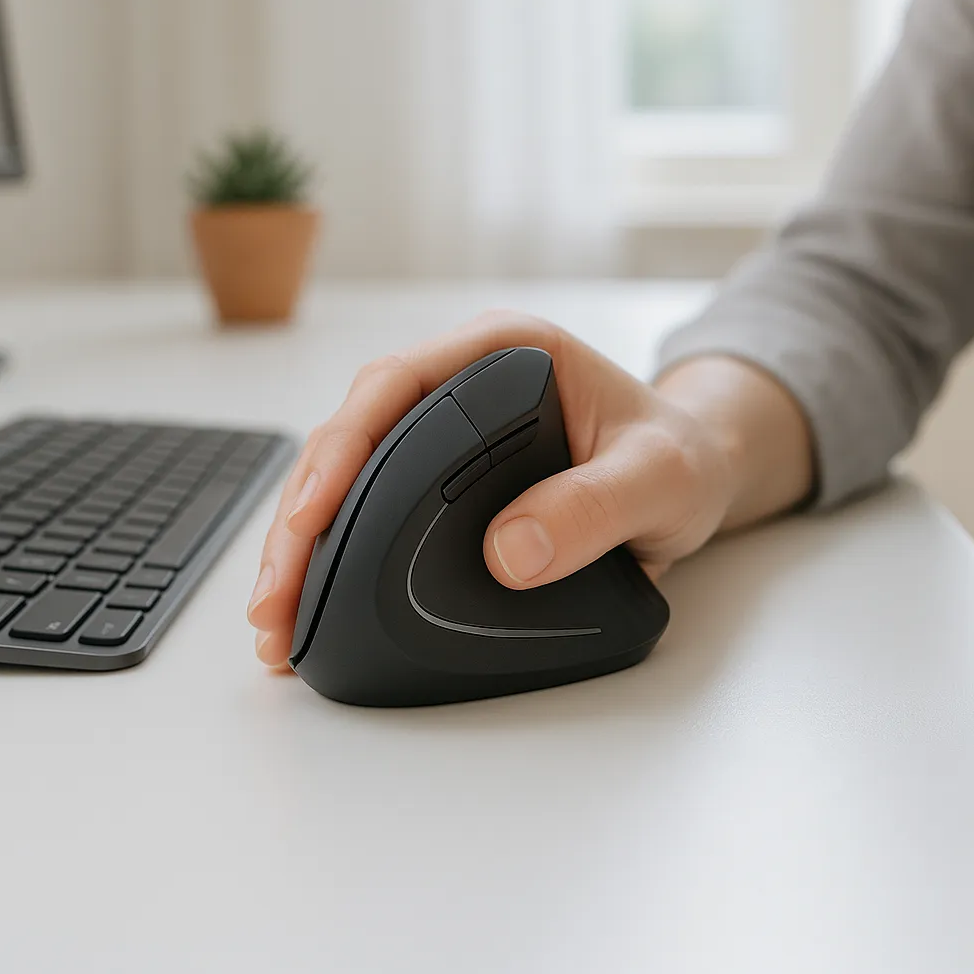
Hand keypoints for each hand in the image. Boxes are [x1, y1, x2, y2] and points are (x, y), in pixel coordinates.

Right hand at [246, 311, 812, 667]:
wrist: (698, 474)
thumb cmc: (684, 458)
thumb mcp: (661, 479)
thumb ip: (596, 507)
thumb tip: (509, 552)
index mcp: (504, 353)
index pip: (396, 386)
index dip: (342, 449)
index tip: (313, 517)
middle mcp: (460, 384)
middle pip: (350, 438)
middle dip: (301, 519)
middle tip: (276, 599)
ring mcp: (444, 432)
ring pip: (346, 479)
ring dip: (304, 549)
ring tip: (275, 621)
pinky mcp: (441, 480)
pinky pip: (371, 512)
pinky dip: (336, 561)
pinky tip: (311, 608)